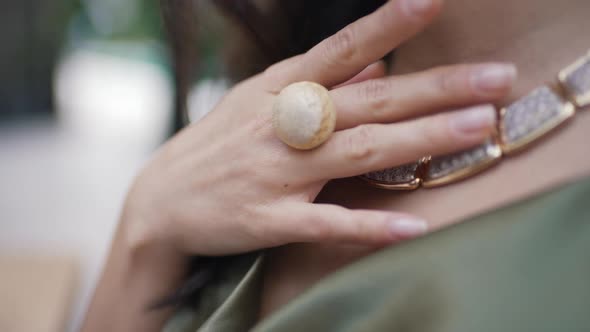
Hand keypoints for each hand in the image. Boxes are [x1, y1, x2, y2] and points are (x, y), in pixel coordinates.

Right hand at [123, 0, 515, 255]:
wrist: (160, 199)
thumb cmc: (217, 145)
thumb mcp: (260, 101)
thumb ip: (319, 83)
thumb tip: (377, 64)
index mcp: (280, 91)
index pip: (341, 49)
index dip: (387, 23)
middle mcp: (282, 126)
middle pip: (369, 102)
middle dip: (435, 88)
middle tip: (497, 79)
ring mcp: (276, 173)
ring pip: (358, 152)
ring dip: (420, 140)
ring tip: (478, 129)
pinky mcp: (268, 220)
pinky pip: (326, 222)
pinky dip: (369, 226)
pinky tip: (414, 226)